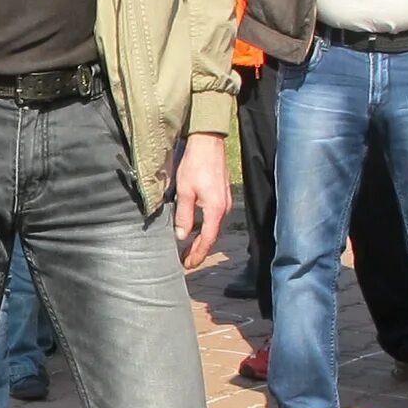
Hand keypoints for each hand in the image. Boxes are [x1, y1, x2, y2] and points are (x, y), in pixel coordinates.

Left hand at [171, 131, 232, 270]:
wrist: (208, 143)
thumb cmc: (195, 164)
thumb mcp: (184, 192)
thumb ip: (184, 216)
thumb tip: (182, 236)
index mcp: (215, 209)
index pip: (207, 239)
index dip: (198, 254)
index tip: (189, 264)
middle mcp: (224, 208)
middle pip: (213, 236)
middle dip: (200, 250)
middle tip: (188, 262)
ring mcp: (226, 201)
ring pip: (214, 227)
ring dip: (203, 239)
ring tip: (190, 249)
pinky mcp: (223, 195)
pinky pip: (215, 218)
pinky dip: (206, 227)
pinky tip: (196, 229)